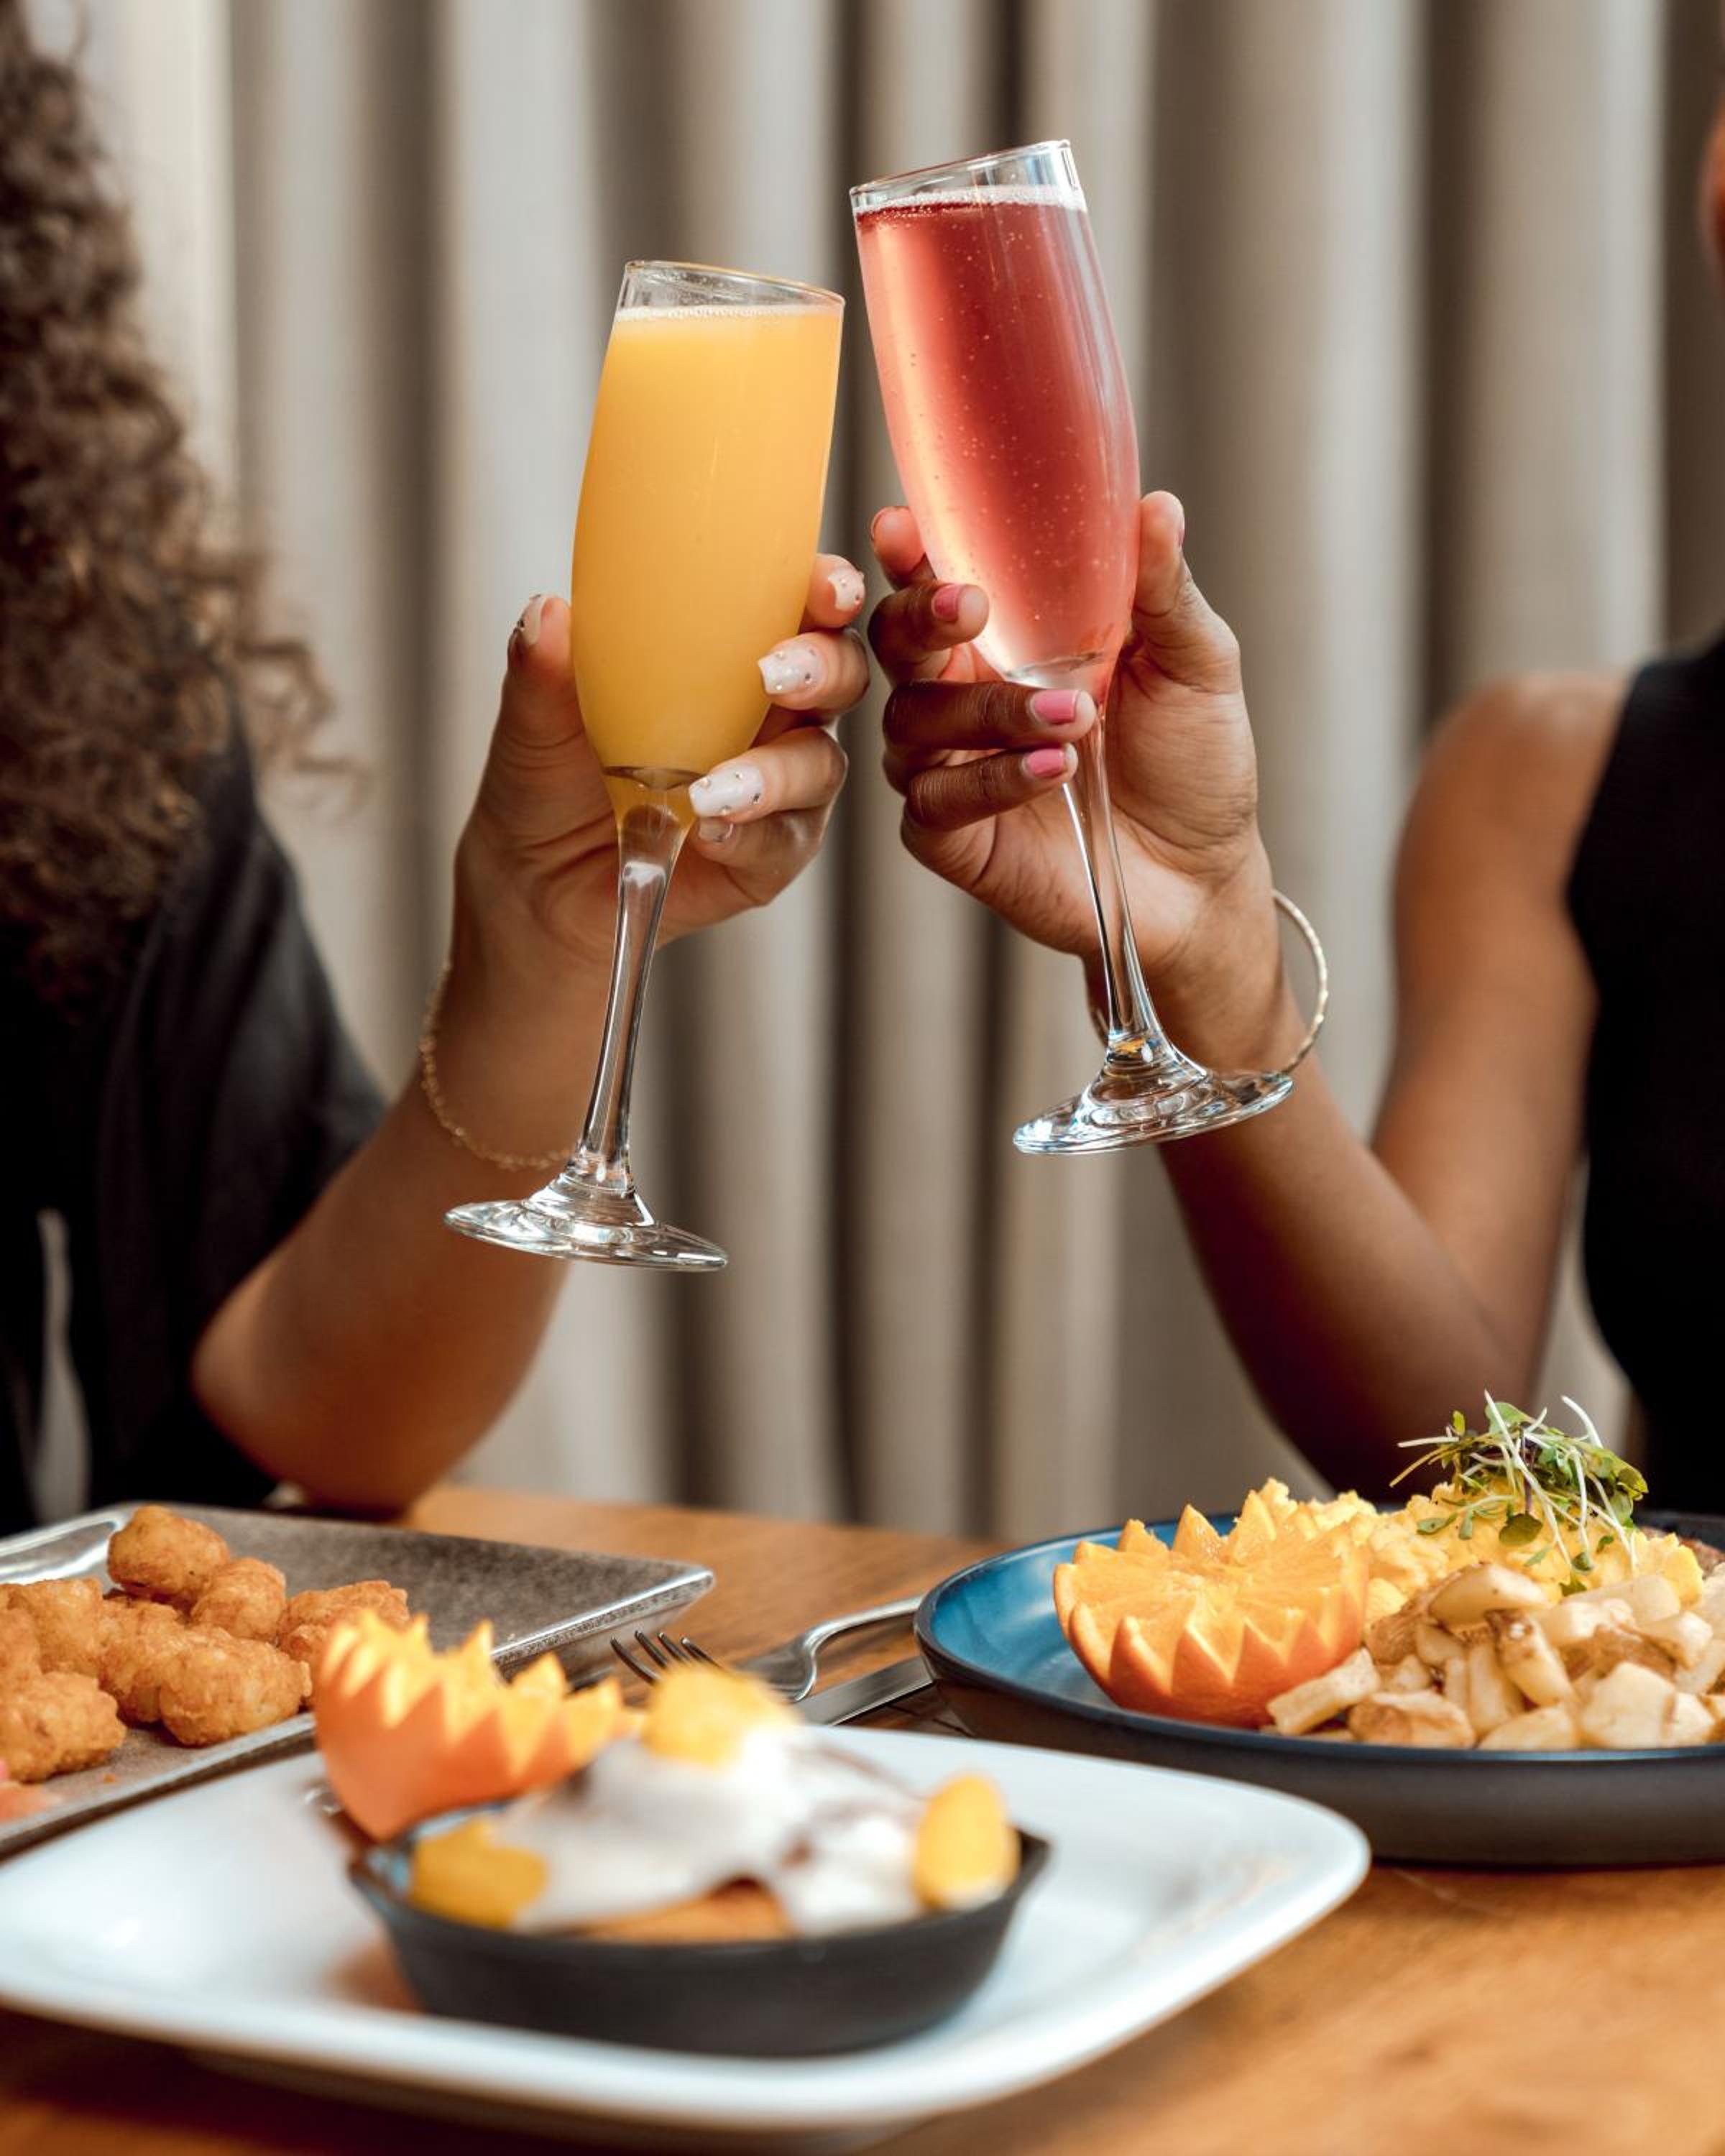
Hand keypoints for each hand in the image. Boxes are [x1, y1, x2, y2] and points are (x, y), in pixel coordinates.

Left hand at [457, 556, 868, 983]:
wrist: (533, 885)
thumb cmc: (548, 782)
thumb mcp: (534, 720)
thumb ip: (542, 671)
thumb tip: (546, 615)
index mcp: (727, 656)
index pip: (796, 606)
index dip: (826, 591)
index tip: (824, 590)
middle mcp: (768, 716)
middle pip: (838, 677)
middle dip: (824, 669)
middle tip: (774, 675)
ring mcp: (775, 789)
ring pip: (818, 765)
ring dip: (776, 771)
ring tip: (712, 789)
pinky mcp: (767, 858)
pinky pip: (783, 842)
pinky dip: (751, 835)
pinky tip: (709, 833)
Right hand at [869, 495, 1286, 1052]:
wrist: (1202, 873)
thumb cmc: (1190, 761)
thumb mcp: (1192, 663)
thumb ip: (1163, 591)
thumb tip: (1157, 506)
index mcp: (1003, 639)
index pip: (934, 584)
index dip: (908, 555)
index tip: (902, 526)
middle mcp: (960, 697)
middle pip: (895, 643)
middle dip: (920, 617)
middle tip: (973, 606)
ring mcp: (948, 768)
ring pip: (915, 720)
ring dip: (990, 710)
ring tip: (1076, 714)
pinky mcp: (951, 838)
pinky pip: (936, 801)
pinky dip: (993, 780)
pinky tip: (1053, 768)